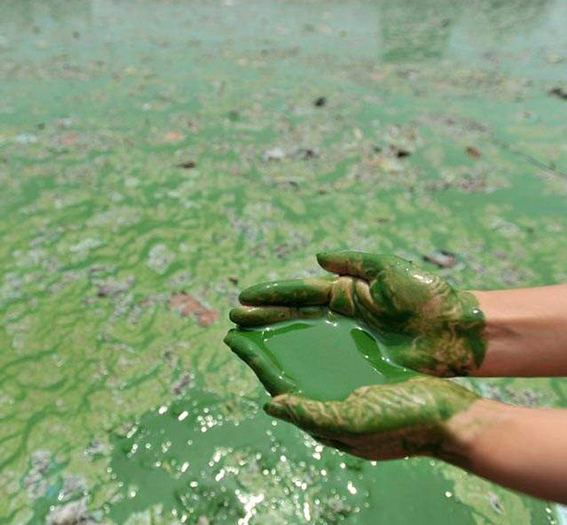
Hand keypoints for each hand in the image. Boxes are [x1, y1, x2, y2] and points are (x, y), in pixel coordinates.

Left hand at [224, 329, 479, 460]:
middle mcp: (329, 395)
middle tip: (240, 320)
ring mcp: (347, 381)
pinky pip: (332, 347)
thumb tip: (271, 403)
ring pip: (308, 352)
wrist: (451, 418)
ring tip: (265, 315)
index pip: (277, 381)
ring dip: (286, 332)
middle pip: (288, 364)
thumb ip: (310, 415)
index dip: (254, 359)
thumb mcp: (351, 423)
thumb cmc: (402, 422)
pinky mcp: (366, 368)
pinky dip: (315, 332)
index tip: (231, 338)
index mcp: (322, 411)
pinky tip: (306, 320)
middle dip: (264, 342)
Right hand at [230, 251, 485, 375]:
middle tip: (235, 319)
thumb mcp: (389, 271)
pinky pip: (322, 358)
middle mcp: (341, 312)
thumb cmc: (426, 296)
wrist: (456, 331)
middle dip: (264, 316)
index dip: (271, 294)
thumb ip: (353, 263)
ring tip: (246, 339)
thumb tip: (317, 259)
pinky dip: (298, 359)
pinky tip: (279, 363)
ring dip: (274, 336)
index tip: (244, 298)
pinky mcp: (358, 358)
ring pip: (302, 335)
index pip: (300, 291)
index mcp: (345, 290)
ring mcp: (347, 336)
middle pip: (293, 313)